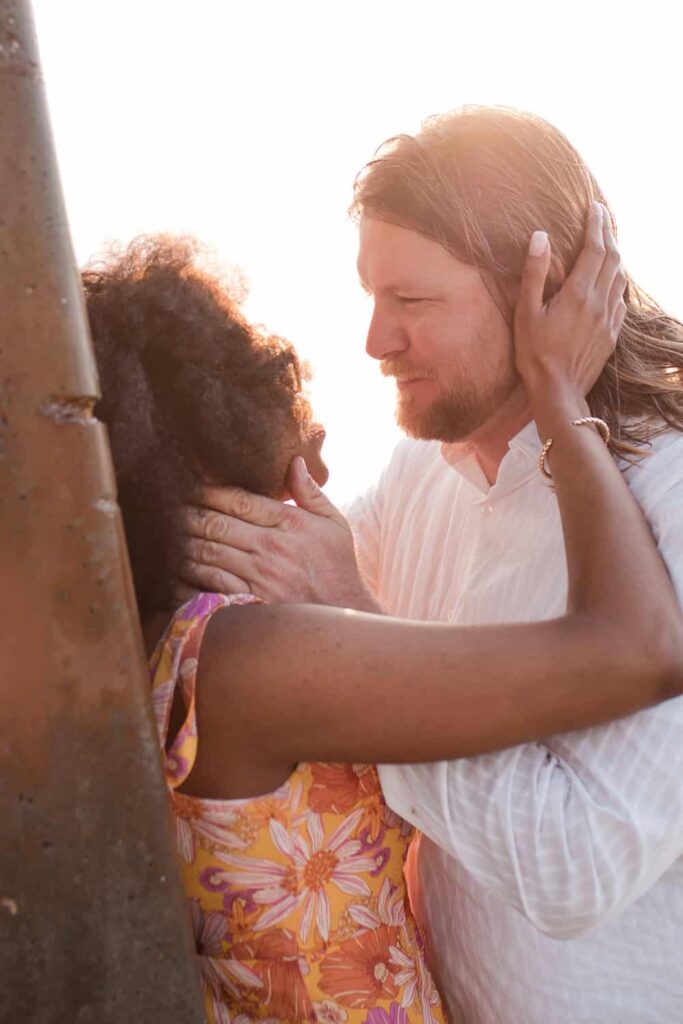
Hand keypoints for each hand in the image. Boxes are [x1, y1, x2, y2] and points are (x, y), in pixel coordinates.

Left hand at [178, 457, 379, 609]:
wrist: (344, 613)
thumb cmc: (337, 566)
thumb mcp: (334, 524)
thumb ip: (311, 493)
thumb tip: (294, 461)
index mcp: (290, 523)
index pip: (239, 500)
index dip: (210, 491)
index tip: (193, 486)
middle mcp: (272, 547)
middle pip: (216, 523)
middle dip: (190, 514)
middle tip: (172, 508)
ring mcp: (260, 576)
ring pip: (209, 551)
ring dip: (186, 542)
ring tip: (172, 534)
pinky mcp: (251, 601)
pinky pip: (211, 582)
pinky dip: (193, 572)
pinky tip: (182, 566)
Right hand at [514, 201, 626, 407]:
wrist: (558, 391)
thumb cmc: (535, 354)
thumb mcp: (526, 313)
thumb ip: (535, 273)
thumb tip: (540, 237)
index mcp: (578, 294)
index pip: (594, 248)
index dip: (596, 224)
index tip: (594, 207)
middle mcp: (599, 302)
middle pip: (612, 258)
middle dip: (608, 234)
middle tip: (601, 217)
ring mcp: (609, 319)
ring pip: (620, 277)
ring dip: (616, 256)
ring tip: (607, 245)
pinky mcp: (612, 334)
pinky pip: (621, 299)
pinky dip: (618, 281)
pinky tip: (611, 281)